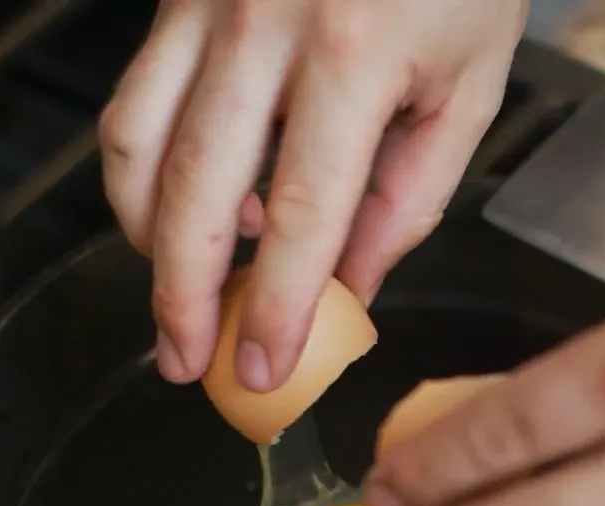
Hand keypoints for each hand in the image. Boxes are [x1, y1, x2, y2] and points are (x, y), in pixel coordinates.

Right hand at [99, 0, 527, 388]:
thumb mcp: (468, 81)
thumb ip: (411, 195)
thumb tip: (353, 289)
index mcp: (355, 48)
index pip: (301, 211)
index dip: (274, 304)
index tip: (262, 370)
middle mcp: (264, 19)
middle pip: (193, 189)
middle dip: (180, 294)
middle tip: (185, 359)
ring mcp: (206, 0)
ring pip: (136, 140)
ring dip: (144, 235)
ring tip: (176, 293)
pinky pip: (137, 96)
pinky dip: (145, 168)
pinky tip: (182, 208)